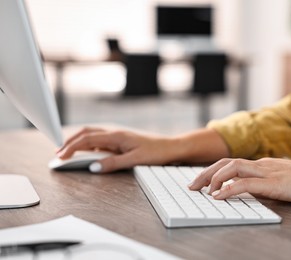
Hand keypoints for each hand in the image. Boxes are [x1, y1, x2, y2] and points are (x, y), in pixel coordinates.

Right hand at [56, 127, 176, 172]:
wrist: (172, 147)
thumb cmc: (157, 152)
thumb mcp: (135, 160)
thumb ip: (113, 163)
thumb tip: (93, 168)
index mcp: (116, 135)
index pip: (87, 139)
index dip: (71, 147)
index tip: (60, 157)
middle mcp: (115, 133)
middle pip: (86, 133)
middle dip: (70, 142)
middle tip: (57, 154)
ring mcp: (118, 135)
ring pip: (92, 135)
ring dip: (78, 142)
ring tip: (66, 151)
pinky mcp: (121, 140)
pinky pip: (100, 139)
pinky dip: (89, 144)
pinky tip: (86, 152)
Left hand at [188, 157, 290, 203]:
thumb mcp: (281, 180)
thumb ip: (264, 182)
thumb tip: (249, 190)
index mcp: (261, 164)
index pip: (231, 163)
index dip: (213, 170)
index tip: (201, 181)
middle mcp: (260, 164)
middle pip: (225, 163)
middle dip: (205, 173)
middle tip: (192, 185)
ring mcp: (265, 172)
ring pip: (231, 168)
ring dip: (213, 178)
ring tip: (202, 190)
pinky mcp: (272, 183)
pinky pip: (245, 184)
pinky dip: (228, 189)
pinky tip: (219, 196)